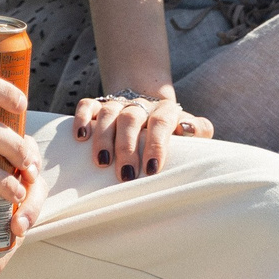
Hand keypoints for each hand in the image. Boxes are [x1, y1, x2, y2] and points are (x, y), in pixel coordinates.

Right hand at [70, 91, 213, 181]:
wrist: (150, 103)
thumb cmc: (172, 130)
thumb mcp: (191, 129)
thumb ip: (199, 129)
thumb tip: (188, 129)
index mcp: (165, 110)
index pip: (160, 122)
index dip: (155, 144)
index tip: (151, 170)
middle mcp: (140, 104)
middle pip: (131, 119)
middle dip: (127, 147)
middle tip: (125, 175)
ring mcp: (118, 103)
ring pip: (108, 113)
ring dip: (103, 138)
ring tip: (101, 163)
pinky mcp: (99, 104)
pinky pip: (88, 105)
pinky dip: (82, 118)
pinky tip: (80, 137)